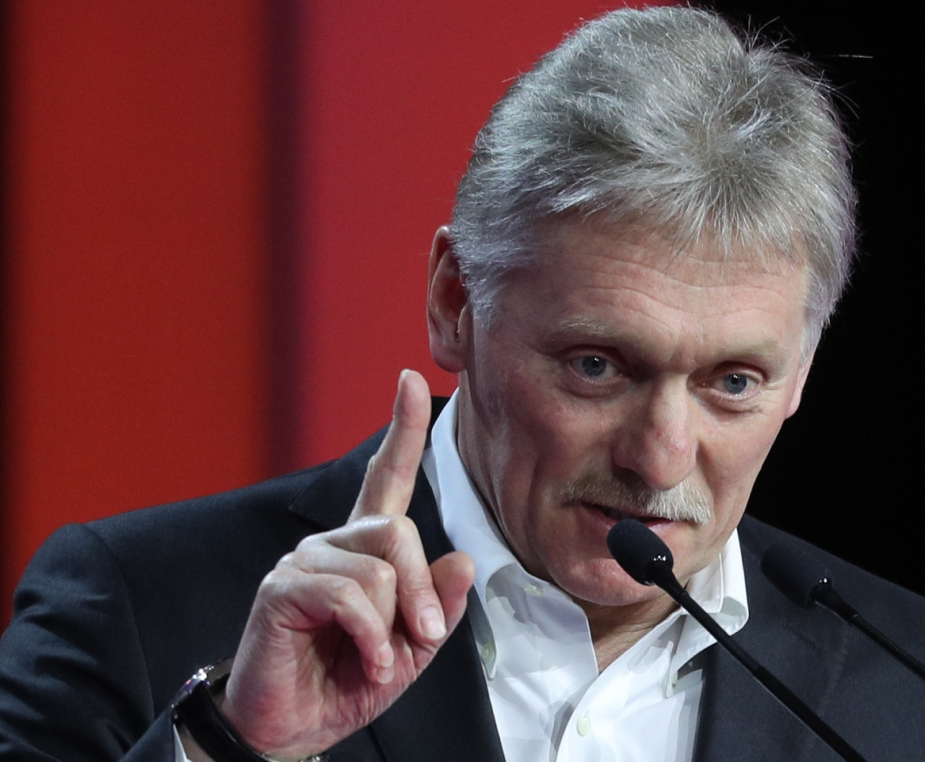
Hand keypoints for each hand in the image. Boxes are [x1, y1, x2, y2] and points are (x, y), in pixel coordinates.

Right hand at [219, 370, 473, 759]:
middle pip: (399, 530)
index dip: (402, 427)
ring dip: (395, 623)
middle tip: (421, 636)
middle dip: (423, 591)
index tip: (411, 377)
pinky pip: (350, 595)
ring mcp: (304, 561)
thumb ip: (438, 605)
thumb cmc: (347, 680)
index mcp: (365, 547)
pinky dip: (370, 636)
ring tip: (380, 658)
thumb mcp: (412, 648)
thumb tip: (464, 559)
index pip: (387, 476)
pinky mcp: (281, 588)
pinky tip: (365, 661)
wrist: (291, 726)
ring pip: (379, 566)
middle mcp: (333, 542)